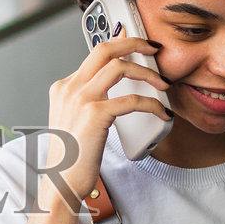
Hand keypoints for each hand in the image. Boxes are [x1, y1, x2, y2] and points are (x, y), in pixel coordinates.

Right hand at [28, 36, 168, 223]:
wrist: (61, 181)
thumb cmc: (72, 157)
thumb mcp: (74, 121)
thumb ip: (88, 100)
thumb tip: (114, 88)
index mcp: (63, 87)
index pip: (94, 55)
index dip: (119, 45)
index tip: (138, 44)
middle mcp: (70, 88)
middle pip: (104, 49)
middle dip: (133, 42)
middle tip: (153, 48)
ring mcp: (80, 99)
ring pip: (119, 67)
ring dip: (147, 72)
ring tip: (163, 82)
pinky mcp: (95, 114)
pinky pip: (131, 99)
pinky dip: (152, 103)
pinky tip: (162, 112)